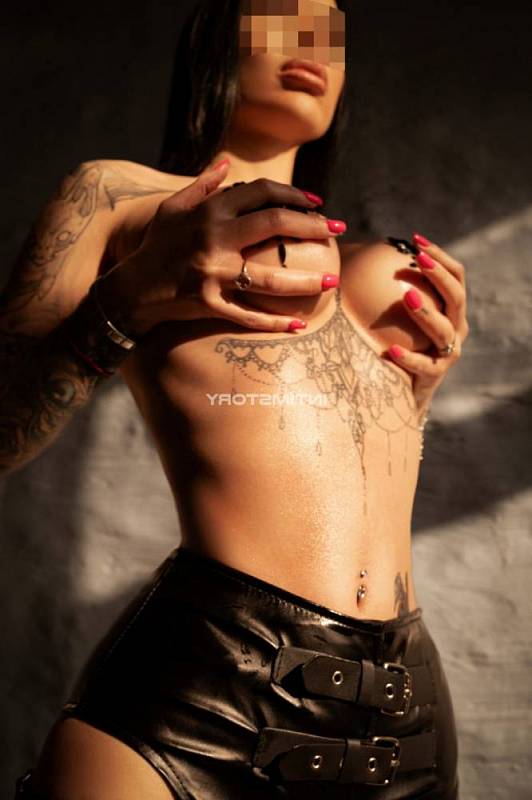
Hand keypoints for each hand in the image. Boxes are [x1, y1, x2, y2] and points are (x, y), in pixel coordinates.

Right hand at [98, 162, 344, 335]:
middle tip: (338, 231)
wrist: (132, 287)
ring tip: (331, 280)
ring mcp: (212, 273)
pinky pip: (248, 315)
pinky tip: (298, 325)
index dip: (294, 195)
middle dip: (312, 226)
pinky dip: (274, 322)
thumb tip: (226, 163)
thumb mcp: (173, 208)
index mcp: (210, 212)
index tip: (317, 204)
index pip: (261, 193)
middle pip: (275, 225)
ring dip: (305, 280)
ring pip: (269, 277)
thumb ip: (203, 185)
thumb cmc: (155, 246)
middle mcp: (214, 238)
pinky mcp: (209, 303)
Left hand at [387, 233, 469, 415]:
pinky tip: (389, 350)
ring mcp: (448, 353)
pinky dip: (409, 357)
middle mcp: (456, 328)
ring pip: (444, 329)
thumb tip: (344, 251)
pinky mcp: (435, 376)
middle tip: (418, 259)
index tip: (415, 240)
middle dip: (439, 275)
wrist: (402, 393)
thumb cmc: (393, 342)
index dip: (440, 255)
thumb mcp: (393, 313)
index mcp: (450, 309)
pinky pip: (425, 366)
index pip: (456, 275)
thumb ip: (378, 284)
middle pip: (457, 296)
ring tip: (405, 296)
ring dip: (425, 311)